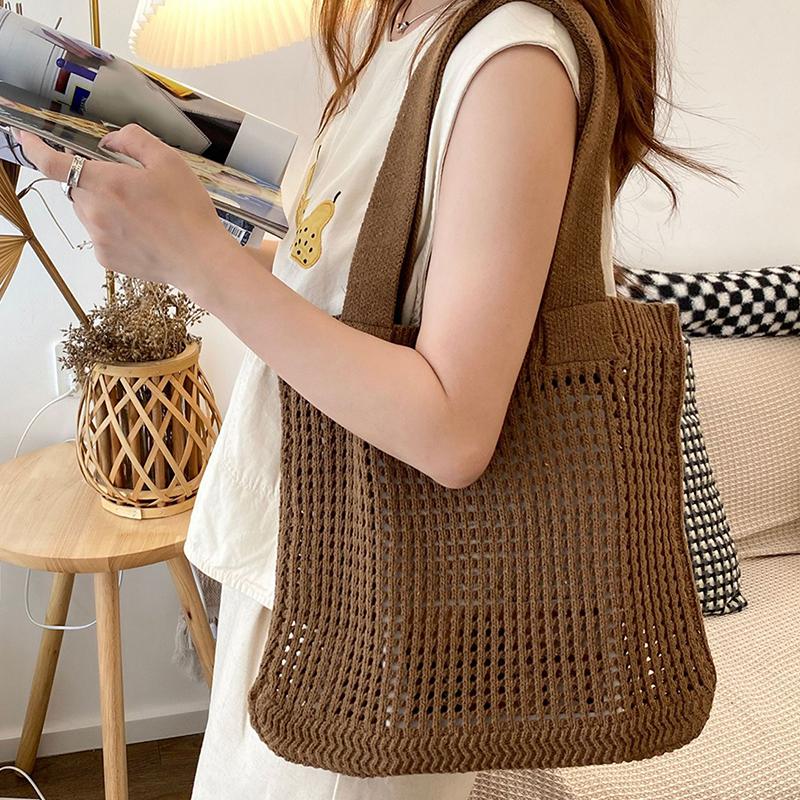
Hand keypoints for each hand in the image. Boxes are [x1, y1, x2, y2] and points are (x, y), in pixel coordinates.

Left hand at [12, 124, 233, 291]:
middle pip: (77, 187)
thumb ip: (133, 139)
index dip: (33, 148)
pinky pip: (99, 234)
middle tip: (134, 189)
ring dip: (105, 206)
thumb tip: (109, 142)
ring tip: (144, 215)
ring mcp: (97, 238)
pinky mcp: (105, 258)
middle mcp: (94, 212)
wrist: (202, 262)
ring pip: (87, 212)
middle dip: (96, 182)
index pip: (53, 163)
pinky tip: (143, 234)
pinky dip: (114, 229)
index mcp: (106, 183)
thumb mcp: (169, 161)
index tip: (23, 137)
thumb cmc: (189, 212)